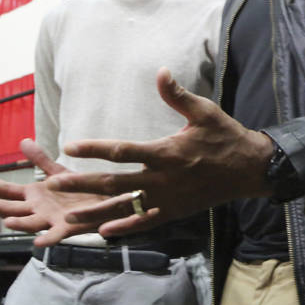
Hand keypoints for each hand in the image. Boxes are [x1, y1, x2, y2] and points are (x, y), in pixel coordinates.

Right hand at [0, 138, 113, 245]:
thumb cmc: (78, 189)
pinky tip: (39, 243)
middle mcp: (38, 210)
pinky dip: (47, 240)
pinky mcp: (67, 227)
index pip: (9, 191)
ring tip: (6, 222)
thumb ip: (40, 159)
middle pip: (13, 209)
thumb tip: (23, 141)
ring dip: (19, 224)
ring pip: (31, 224)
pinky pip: (56, 236)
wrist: (103, 199)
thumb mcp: (57, 171)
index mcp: (35, 196)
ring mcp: (51, 220)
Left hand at [46, 67, 275, 236]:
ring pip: (124, 208)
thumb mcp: (204, 111)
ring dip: (94, 212)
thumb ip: (177, 95)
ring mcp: (167, 200)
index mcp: (166, 152)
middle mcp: (162, 179)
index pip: (122, 151)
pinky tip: (103, 233)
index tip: (70, 145)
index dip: (94, 148)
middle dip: (82, 183)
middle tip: (54, 183)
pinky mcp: (174, 212)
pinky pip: (144, 224)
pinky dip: (124, 229)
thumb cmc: (225, 136)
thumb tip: (161, 71)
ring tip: (68, 216)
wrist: (249, 169)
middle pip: (114, 183)